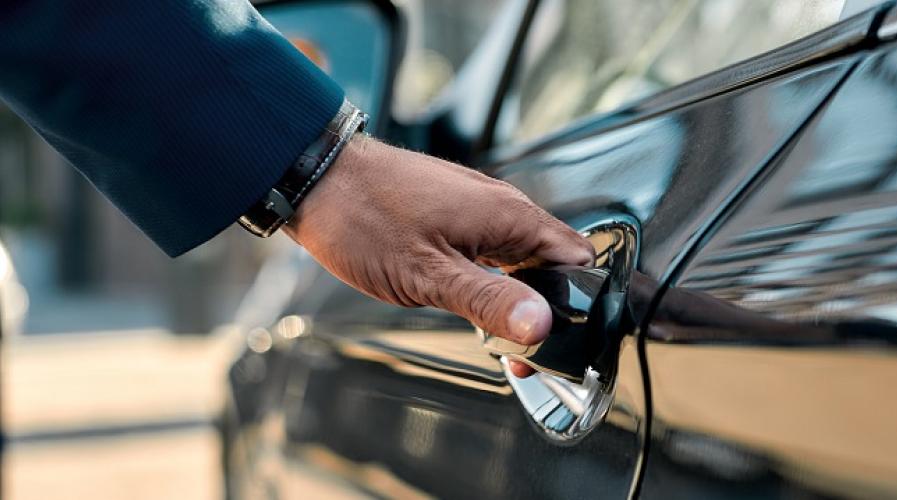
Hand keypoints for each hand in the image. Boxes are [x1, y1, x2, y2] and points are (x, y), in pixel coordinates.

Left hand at [283, 135, 592, 376]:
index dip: (577, 303)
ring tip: (498, 333)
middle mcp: (504, 206)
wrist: (316, 177)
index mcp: (510, 216)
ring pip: (524, 258)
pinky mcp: (459, 210)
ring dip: (518, 294)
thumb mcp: (429, 275)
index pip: (578, 260)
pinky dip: (494, 278)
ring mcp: (482, 206)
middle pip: (554, 262)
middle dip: (547, 307)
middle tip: (521, 350)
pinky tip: (474, 301)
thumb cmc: (364, 217)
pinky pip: (496, 248)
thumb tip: (541, 325)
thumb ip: (490, 301)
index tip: (555, 340)